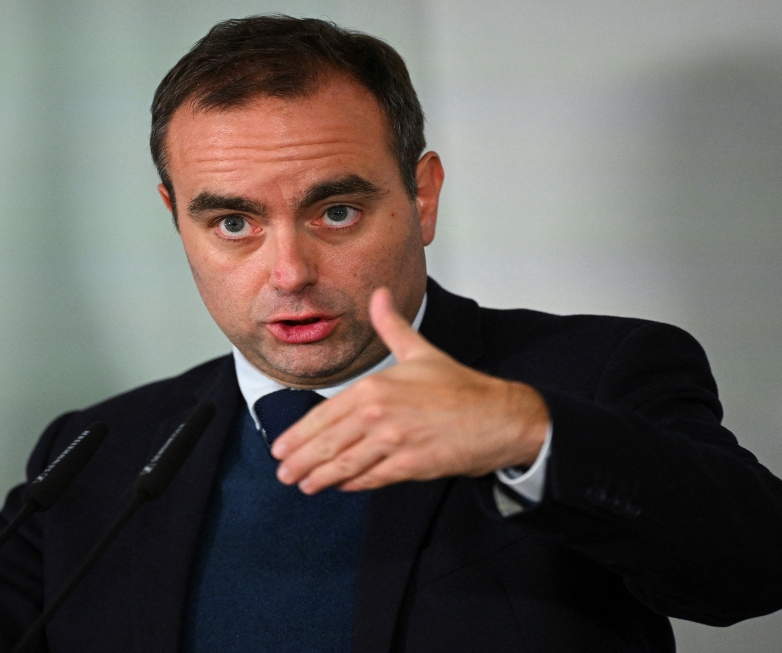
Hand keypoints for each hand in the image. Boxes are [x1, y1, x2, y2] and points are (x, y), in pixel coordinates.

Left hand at [271, 288, 549, 493]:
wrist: (499, 417)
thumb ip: (392, 327)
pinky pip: (371, 478)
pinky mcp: (410, 466)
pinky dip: (351, 484)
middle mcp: (379, 414)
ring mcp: (394, 442)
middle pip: (328, 443)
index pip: (325, 415)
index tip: (281, 447)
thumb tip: (379, 295)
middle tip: (283, 472)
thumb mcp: (420, 352)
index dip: (299, 435)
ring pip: (344, 464)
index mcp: (375, 387)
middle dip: (301, 461)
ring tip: (303, 484)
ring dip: (319, 477)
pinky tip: (339, 486)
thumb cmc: (460, 387)